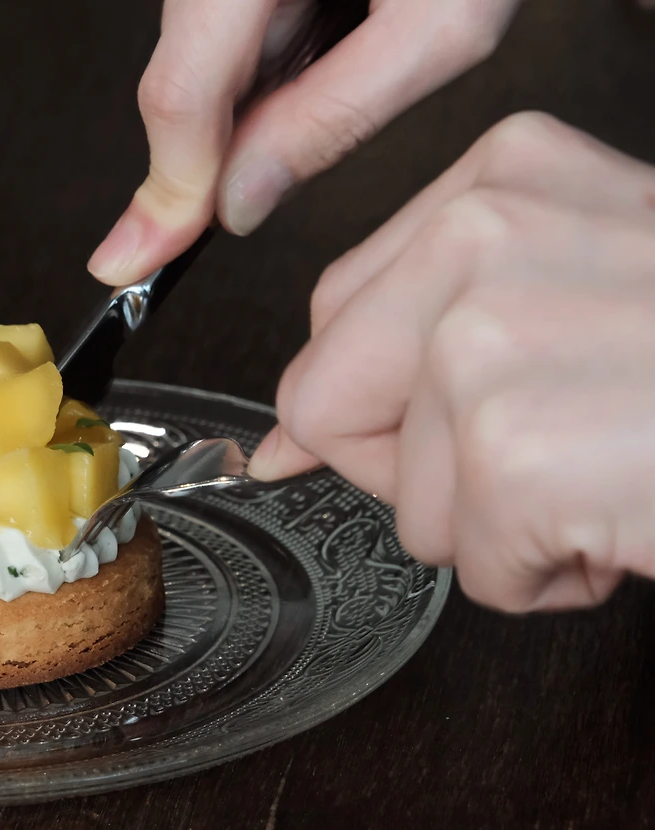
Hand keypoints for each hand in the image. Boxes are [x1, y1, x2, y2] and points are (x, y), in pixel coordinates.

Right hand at [87, 0, 520, 285]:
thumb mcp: (442, 27)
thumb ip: (334, 119)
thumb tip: (243, 199)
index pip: (181, 91)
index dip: (169, 186)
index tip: (142, 255)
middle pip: (180, 76)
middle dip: (219, 146)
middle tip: (261, 188)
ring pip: (199, 57)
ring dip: (254, 97)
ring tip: (345, 51)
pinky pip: (225, 28)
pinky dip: (267, 61)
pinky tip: (327, 32)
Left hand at [248, 112, 654, 612]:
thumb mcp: (571, 294)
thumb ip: (416, 344)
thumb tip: (282, 441)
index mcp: (493, 181)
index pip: (334, 320)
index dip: (386, 398)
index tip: (456, 417)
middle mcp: (477, 235)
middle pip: (326, 404)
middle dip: (420, 465)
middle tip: (542, 447)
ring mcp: (486, 338)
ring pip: (405, 503)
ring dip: (504, 524)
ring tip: (610, 468)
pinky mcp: (516, 448)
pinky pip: (474, 566)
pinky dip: (549, 575)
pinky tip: (625, 513)